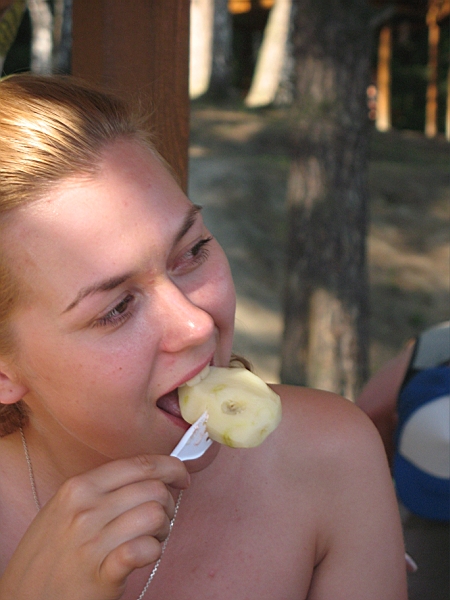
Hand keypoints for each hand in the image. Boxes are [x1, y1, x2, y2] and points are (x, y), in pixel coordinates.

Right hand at [0, 454, 188, 599]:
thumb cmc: (50, 554)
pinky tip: (143, 556)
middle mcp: (84, 508)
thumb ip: (102, 489)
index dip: (170, 467)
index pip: (139, 464)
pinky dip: (153, 551)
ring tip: (150, 539)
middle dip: (169, 502)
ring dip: (163, 529)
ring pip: (156, 515)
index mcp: (79, 486)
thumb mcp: (65, 508)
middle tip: (162, 519)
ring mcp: (92, 541)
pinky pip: (145, 549)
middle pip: (154, 488)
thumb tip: (151, 474)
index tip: (182, 478)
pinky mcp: (101, 574)